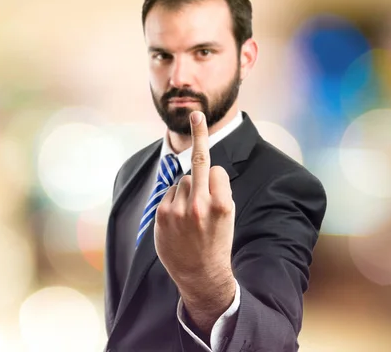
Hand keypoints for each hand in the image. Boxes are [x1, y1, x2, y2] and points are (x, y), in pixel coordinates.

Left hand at [154, 111, 234, 289]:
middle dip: (200, 135)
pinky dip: (174, 200)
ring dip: (186, 191)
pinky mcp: (162, 215)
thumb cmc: (217, 242)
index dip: (216, 179)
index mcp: (222, 204)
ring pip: (182, 180)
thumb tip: (204, 166)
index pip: (216, 169)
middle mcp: (200, 205)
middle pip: (199, 161)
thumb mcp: (228, 217)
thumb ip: (218, 191)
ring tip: (190, 217)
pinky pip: (169, 192)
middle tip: (196, 114)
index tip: (214, 171)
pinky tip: (178, 221)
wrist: (200, 274)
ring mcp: (179, 210)